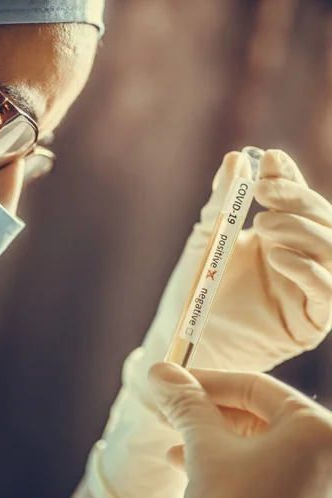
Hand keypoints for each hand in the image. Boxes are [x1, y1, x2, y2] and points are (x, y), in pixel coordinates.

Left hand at [143, 149, 331, 378]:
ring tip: (263, 223)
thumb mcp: (206, 241)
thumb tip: (235, 159)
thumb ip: (222, 205)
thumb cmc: (191, 290)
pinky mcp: (310, 322)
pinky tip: (278, 257)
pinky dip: (308, 270)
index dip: (289, 178)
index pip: (298, 200)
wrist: (181, 338)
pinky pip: (326, 293)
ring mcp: (309, 291)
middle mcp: (301, 259)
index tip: (269, 160)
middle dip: (297, 199)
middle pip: (323, 221)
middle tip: (263, 191)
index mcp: (281, 237)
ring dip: (303, 230)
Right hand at [149, 362, 331, 497]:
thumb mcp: (206, 449)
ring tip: (174, 442)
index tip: (175, 380)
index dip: (208, 381)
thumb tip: (161, 372)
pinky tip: (190, 466)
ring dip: (212, 440)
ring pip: (259, 445)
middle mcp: (329, 455)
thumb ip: (186, 404)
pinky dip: (230, 465)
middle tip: (171, 409)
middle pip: (257, 415)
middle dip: (206, 414)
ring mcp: (322, 486)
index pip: (254, 387)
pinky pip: (267, 471)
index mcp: (317, 430)